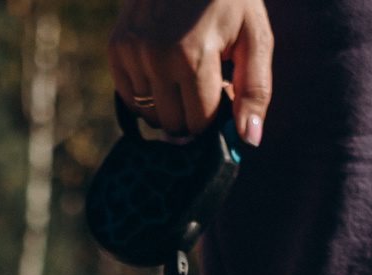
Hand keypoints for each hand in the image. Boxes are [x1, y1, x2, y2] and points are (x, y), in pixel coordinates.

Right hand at [110, 0, 272, 143]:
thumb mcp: (255, 37)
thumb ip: (255, 90)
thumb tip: (250, 140)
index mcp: (192, 57)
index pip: (201, 124)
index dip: (217, 115)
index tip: (225, 91)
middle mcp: (156, 58)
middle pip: (175, 125)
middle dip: (194, 113)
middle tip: (206, 79)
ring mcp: (132, 52)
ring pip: (151, 115)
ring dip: (170, 105)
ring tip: (185, 70)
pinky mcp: (116, 48)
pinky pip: (130, 99)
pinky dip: (148, 93)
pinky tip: (164, 68)